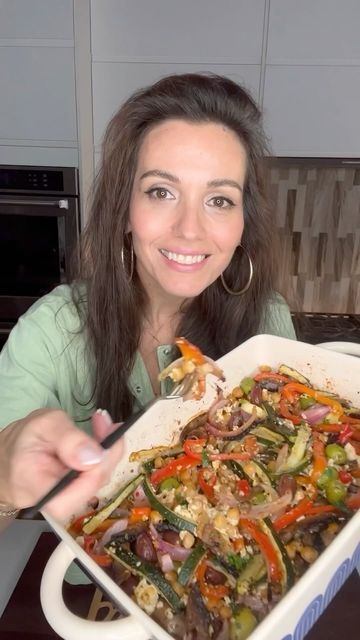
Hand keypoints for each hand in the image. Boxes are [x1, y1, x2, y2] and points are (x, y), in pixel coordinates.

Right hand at [0, 408, 123, 520]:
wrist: (9, 457)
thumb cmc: (22, 441)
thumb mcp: (43, 426)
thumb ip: (68, 439)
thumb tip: (95, 456)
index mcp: (41, 491)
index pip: (77, 493)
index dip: (98, 466)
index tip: (107, 433)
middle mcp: (59, 503)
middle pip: (94, 484)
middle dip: (107, 450)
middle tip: (105, 422)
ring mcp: (71, 499)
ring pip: (99, 477)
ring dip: (107, 448)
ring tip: (100, 423)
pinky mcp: (79, 491)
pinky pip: (97, 474)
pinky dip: (102, 452)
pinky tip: (100, 432)